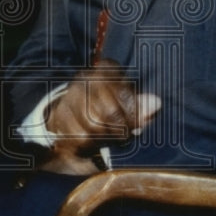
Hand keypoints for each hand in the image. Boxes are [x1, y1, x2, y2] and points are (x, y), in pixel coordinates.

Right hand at [41, 59, 160, 174]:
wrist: (70, 117)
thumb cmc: (105, 108)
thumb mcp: (126, 103)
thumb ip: (140, 105)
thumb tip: (155, 103)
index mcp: (106, 70)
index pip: (123, 91)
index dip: (133, 112)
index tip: (138, 125)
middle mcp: (86, 79)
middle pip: (110, 112)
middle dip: (121, 130)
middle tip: (125, 135)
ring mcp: (70, 97)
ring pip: (94, 126)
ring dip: (105, 138)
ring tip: (109, 137)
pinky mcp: (60, 116)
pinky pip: (80, 137)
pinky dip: (90, 144)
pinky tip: (93, 141)